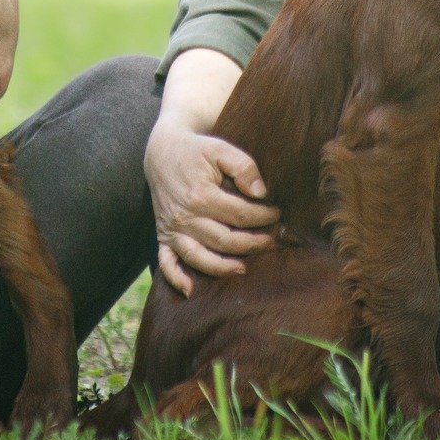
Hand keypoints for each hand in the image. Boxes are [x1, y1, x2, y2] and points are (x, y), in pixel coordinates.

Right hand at [143, 115, 279, 295]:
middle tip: (272, 240)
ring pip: (200, 257)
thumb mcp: (220, 149)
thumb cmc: (197, 151)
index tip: (278, 214)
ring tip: (245, 268)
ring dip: (224, 266)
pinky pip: (166, 262)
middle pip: (225, 240)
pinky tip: (191, 290)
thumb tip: (261, 193)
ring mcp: (173, 228)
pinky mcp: (163, 235)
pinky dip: (176, 278)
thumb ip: (243, 166)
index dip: (263, 216)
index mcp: (201, 194)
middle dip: (253, 243)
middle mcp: (185, 216)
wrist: (162, 152)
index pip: (240, 214)